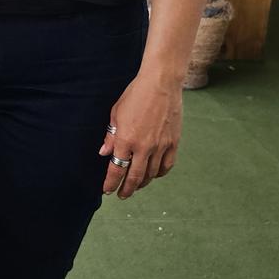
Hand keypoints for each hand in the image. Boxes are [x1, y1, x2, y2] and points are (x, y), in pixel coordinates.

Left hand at [99, 71, 180, 199]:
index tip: (107, 190)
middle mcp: (143, 147)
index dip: (111, 183)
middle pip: (134, 177)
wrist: (161, 83)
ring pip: (151, 174)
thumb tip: (104, 153)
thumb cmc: (135, 95)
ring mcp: (160, 146)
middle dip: (126, 189)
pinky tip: (154, 175)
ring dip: (142, 183)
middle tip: (122, 195)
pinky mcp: (173, 143)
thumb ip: (110, 136)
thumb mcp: (116, 113)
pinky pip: (167, 166)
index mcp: (126, 140)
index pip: (116, 170)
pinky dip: (159, 174)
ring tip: (136, 185)